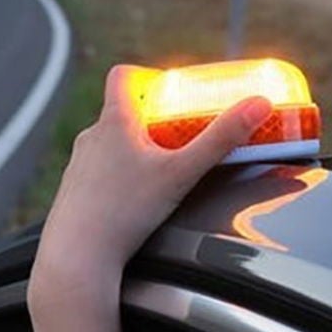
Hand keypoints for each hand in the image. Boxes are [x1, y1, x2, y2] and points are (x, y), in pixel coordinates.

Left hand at [29, 65, 270, 313]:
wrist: (78, 257)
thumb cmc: (124, 212)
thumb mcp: (182, 173)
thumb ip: (221, 140)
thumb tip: (258, 104)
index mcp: (113, 122)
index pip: (122, 76)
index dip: (146, 75)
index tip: (169, 89)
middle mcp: (90, 138)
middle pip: (121, 113)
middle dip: (151, 121)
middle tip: (178, 136)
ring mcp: (77, 166)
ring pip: (109, 146)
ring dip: (134, 151)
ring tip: (159, 173)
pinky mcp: (73, 192)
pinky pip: (98, 174)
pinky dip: (117, 178)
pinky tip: (134, 202)